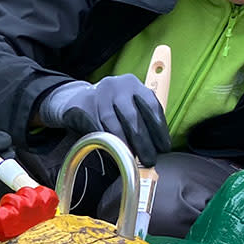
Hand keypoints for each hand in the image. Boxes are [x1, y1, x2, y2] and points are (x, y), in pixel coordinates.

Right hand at [39, 75, 169, 164]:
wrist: (79, 99)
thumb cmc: (112, 106)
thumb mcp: (130, 103)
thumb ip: (144, 118)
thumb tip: (158, 145)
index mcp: (133, 84)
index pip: (151, 106)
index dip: (159, 129)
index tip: (164, 148)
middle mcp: (116, 86)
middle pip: (132, 117)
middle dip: (143, 142)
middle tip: (149, 159)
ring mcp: (97, 96)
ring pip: (113, 125)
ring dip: (124, 145)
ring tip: (132, 159)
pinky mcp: (82, 108)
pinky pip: (97, 130)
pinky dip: (107, 144)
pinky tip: (115, 154)